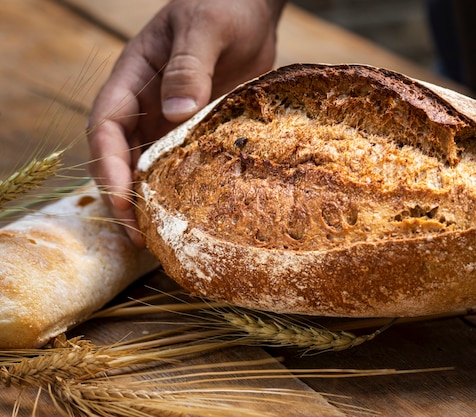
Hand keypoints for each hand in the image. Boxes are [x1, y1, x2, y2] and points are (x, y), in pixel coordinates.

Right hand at [87, 0, 284, 244]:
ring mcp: (172, 121)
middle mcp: (147, 105)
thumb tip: (175, 114)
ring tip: (163, 240)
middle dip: (124, 198)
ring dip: (151, 202)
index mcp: (133, 79)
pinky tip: (195, 215)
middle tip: (140, 237)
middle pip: (121, 158)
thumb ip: (189, 65)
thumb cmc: (223, 6)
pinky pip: (185, 165)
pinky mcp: (199, 131)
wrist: (251, 8)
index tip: (121, 200)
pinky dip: (183, 191)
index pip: (106, 127)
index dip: (108, 166)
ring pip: (150, 168)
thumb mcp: (204, 28)